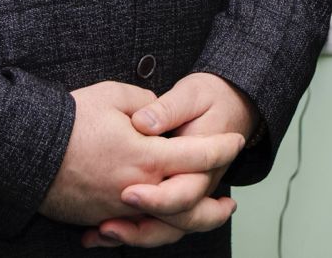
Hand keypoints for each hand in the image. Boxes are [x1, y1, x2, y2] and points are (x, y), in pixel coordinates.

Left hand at [81, 73, 260, 248]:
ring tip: (101, 232)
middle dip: (142, 228)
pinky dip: (129, 232)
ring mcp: (187, 194)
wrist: (231, 104)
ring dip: (134, 236)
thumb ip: (168, 110)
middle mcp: (199, 186)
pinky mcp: (173, 196)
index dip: (157, 198)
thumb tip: (143, 123)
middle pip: (177, 222)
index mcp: (206, 164)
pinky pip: (156, 225)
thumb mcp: (191, 95)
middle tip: (108, 225)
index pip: (185, 192)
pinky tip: (100, 232)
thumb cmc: (210, 99)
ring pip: (167, 230)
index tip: (125, 193)